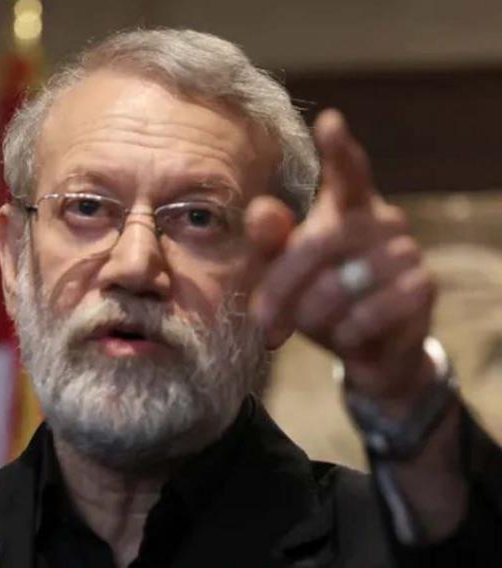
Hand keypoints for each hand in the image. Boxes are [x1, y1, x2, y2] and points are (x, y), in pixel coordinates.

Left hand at [247, 109, 436, 412]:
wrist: (363, 347)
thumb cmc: (317, 296)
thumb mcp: (285, 270)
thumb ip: (270, 241)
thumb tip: (259, 209)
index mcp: (347, 206)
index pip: (346, 171)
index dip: (338, 149)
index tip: (329, 122)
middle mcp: (382, 219)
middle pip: (321, 241)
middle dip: (283, 285)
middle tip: (263, 319)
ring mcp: (407, 251)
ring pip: (344, 281)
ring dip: (314, 313)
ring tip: (310, 324)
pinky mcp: (423, 288)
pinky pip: (371, 310)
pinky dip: (347, 330)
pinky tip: (345, 335)